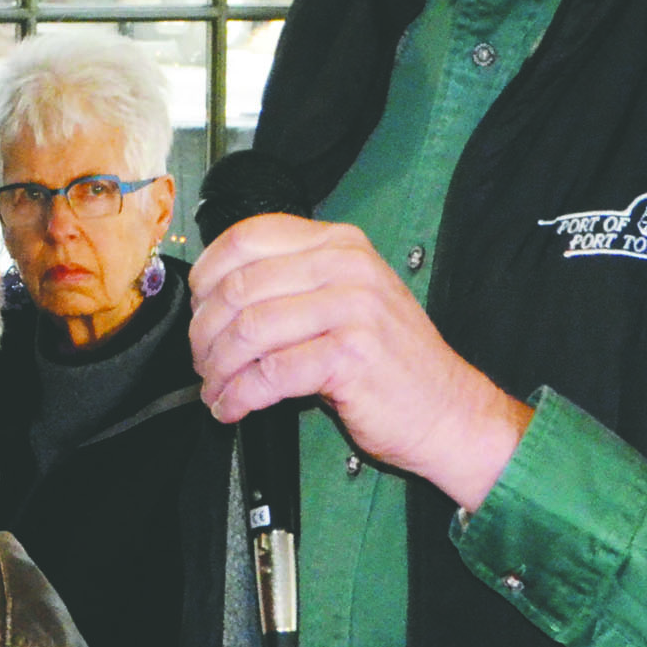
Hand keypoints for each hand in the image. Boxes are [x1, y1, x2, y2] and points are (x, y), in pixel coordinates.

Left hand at [189, 213, 532, 512]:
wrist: (449, 410)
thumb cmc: (391, 362)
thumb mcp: (348, 299)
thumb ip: (293, 284)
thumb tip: (217, 295)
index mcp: (339, 243)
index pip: (248, 236)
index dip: (208, 273)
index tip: (197, 306)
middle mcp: (346, 267)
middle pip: (240, 287)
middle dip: (205, 332)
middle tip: (201, 361)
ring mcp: (351, 309)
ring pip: (249, 331)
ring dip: (218, 369)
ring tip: (215, 390)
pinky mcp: (350, 356)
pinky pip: (269, 374)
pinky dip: (239, 396)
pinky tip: (234, 408)